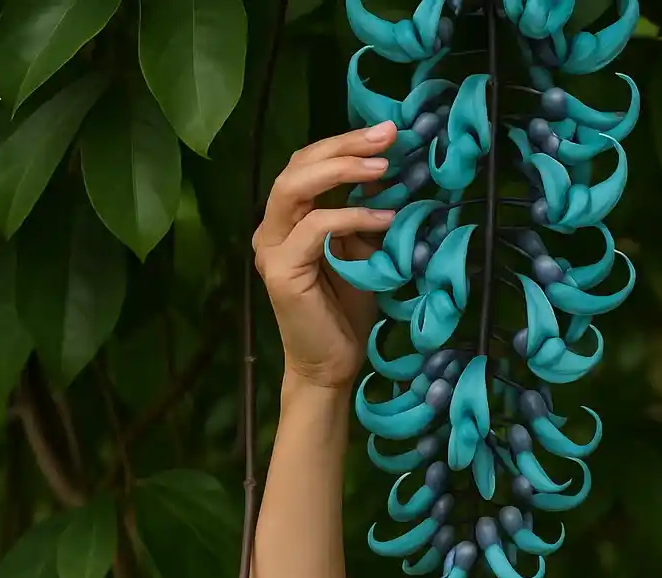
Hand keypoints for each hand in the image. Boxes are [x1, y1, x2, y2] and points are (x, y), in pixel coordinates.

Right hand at [252, 120, 400, 390]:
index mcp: (288, 217)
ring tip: (384, 166)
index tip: (388, 130)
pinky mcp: (280, 270)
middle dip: (344, 145)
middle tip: (387, 134)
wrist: (333, 363)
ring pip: (296, 188)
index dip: (345, 142)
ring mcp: (271, 247)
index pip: (308, 163)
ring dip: (343, 171)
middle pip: (298, 165)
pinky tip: (384, 218)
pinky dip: (351, 217)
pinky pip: (315, 229)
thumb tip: (390, 171)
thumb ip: (365, 214)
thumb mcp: (363, 251)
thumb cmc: (347, 309)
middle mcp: (271, 226)